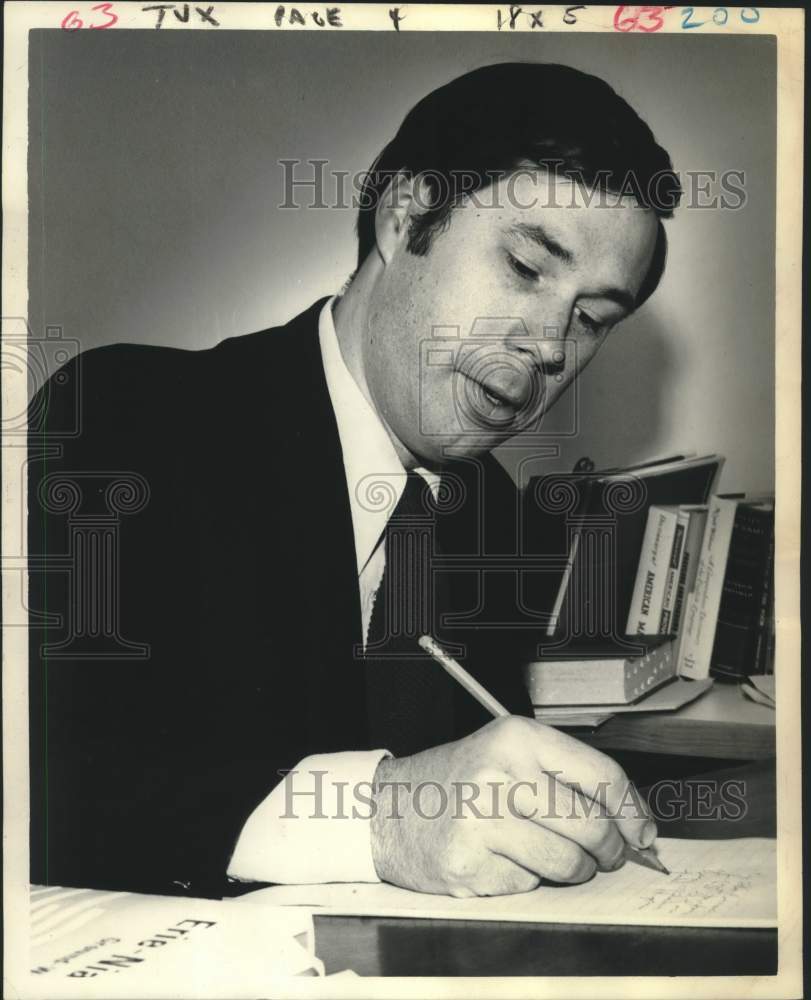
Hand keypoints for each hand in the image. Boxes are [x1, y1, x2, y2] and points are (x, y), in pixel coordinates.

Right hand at [370, 716, 655, 896]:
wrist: (392, 809)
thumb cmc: (461, 781)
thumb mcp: (511, 754)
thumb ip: (569, 778)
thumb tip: (636, 825)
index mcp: (517, 737)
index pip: (602, 775)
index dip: (632, 811)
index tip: (643, 833)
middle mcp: (500, 774)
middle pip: (591, 826)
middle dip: (610, 850)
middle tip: (606, 855)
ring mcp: (482, 822)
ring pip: (567, 863)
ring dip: (574, 871)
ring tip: (554, 856)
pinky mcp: (470, 865)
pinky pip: (530, 885)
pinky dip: (529, 880)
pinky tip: (505, 859)